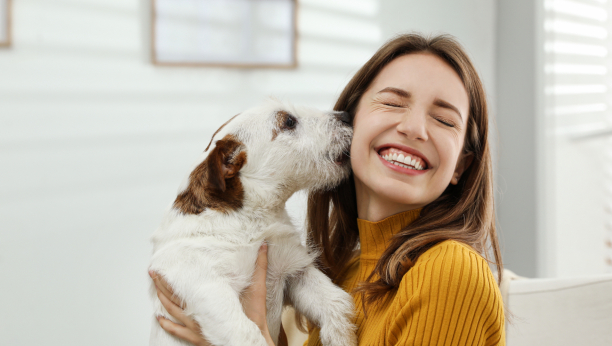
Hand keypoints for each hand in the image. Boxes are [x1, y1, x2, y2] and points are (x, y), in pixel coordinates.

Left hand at [149, 242, 275, 345]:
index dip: (173, 275)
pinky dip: (167, 324)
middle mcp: (199, 313)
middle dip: (162, 284)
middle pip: (174, 297)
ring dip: (162, 300)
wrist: (251, 341)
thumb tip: (264, 246)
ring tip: (155, 288)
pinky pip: (177, 331)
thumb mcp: (258, 289)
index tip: (164, 265)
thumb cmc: (253, 317)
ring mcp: (196, 326)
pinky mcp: (197, 338)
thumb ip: (260, 267)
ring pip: (173, 312)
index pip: (185, 285)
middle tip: (153, 273)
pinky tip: (159, 318)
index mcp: (209, 301)